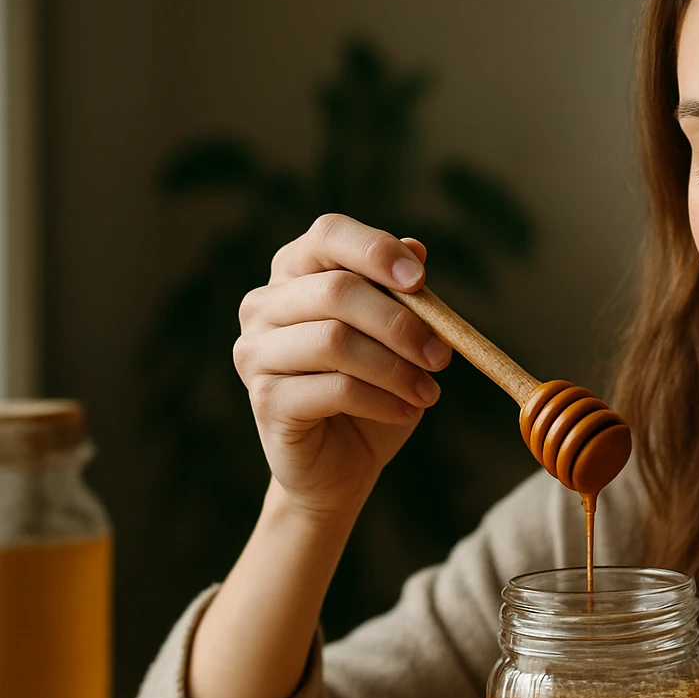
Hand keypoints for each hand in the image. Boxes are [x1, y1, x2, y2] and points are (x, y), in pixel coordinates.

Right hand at [235, 214, 450, 520]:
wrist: (342, 463)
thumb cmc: (371, 389)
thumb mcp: (397, 340)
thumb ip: (402, 295)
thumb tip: (417, 248)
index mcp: (295, 273)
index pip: (328, 234)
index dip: (376, 251)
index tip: (422, 281)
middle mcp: (264, 305)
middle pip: (337, 291)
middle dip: (401, 323)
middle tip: (442, 356)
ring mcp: (256, 351)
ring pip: (335, 341)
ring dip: (396, 368)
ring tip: (430, 392)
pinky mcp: (265, 399)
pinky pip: (334, 389)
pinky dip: (382, 400)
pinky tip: (408, 412)